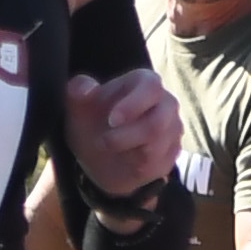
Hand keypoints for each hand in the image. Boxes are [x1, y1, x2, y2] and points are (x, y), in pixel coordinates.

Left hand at [66, 62, 180, 195]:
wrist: (98, 157)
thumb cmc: (92, 122)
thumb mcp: (78, 107)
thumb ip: (77, 90)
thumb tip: (86, 90)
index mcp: (144, 83)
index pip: (151, 87)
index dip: (134, 104)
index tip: (112, 120)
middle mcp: (165, 103)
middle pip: (157, 123)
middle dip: (125, 137)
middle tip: (104, 141)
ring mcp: (172, 129)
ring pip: (156, 147)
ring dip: (126, 151)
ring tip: (111, 147)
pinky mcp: (173, 153)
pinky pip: (158, 164)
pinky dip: (135, 166)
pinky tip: (125, 159)